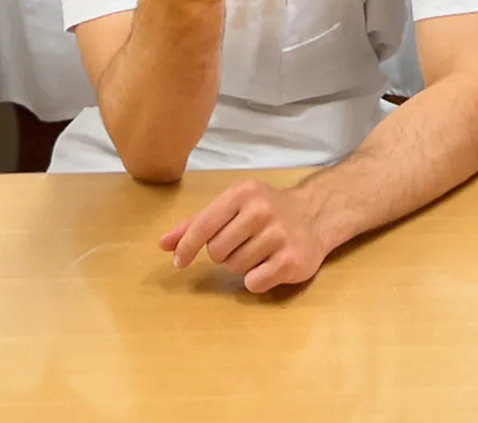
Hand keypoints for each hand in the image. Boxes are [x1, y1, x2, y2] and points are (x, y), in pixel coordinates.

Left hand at [160, 180, 328, 293]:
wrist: (314, 215)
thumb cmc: (265, 211)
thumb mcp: (232, 207)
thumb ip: (197, 224)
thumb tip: (162, 244)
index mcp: (243, 194)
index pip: (203, 224)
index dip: (186, 246)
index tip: (179, 262)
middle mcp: (261, 211)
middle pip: (217, 251)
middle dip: (224, 253)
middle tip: (242, 243)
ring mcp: (279, 236)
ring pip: (235, 268)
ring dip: (242, 266)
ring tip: (259, 251)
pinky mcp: (291, 261)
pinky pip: (254, 283)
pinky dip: (257, 280)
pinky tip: (270, 265)